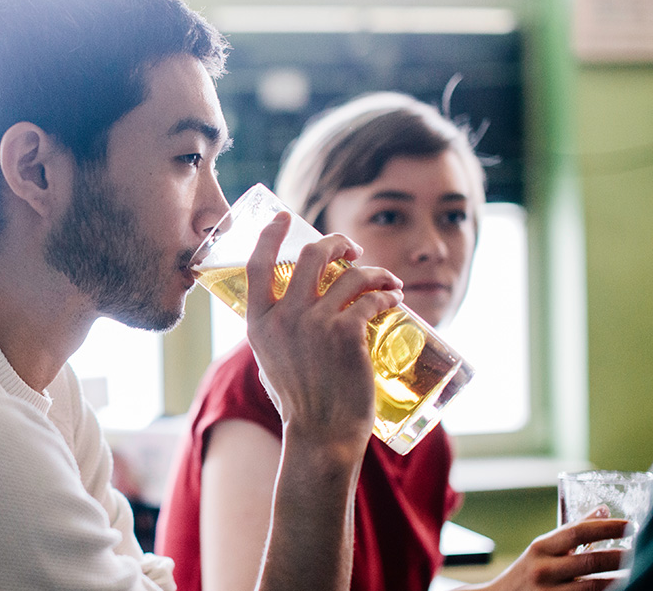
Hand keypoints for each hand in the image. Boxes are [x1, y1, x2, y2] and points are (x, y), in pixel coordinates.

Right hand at [244, 212, 403, 449]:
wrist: (321, 433)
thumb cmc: (299, 401)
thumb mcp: (270, 359)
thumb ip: (276, 329)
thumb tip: (288, 305)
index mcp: (258, 322)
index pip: (257, 264)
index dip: (270, 235)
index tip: (284, 218)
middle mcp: (284, 317)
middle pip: (311, 256)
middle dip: (337, 243)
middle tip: (352, 248)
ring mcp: (315, 323)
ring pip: (350, 274)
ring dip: (375, 270)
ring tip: (387, 279)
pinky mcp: (348, 332)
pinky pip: (372, 298)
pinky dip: (387, 293)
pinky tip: (395, 298)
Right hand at [464, 507, 629, 590]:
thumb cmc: (528, 571)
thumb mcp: (543, 549)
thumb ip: (571, 532)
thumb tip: (603, 510)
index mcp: (541, 548)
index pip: (577, 532)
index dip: (606, 527)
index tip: (629, 525)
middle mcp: (544, 570)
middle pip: (590, 561)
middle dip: (620, 557)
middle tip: (640, 551)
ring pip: (594, 586)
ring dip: (618, 579)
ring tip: (636, 572)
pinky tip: (618, 587)